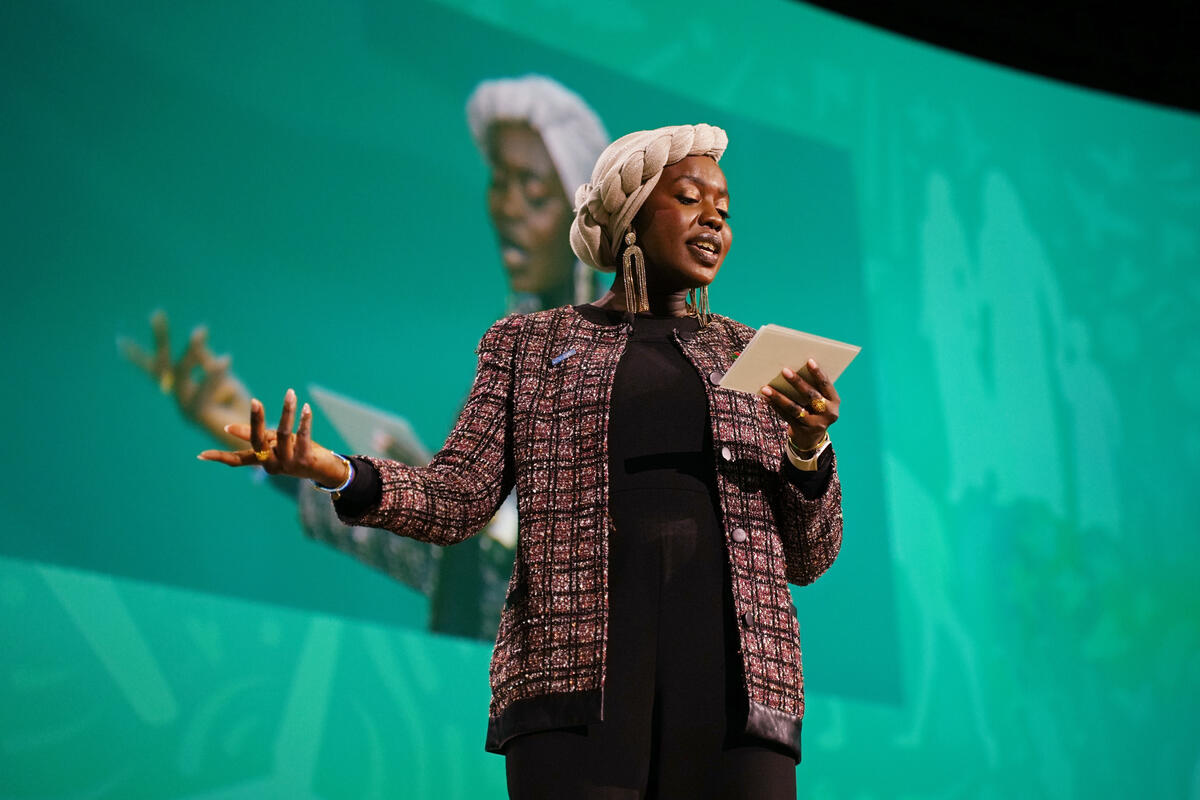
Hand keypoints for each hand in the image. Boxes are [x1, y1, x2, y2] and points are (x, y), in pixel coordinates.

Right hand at [120, 310, 251, 447]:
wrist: (251, 431)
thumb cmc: (236, 404)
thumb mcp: (221, 376)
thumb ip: (206, 360)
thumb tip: (197, 338)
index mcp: (181, 386)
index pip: (157, 368)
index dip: (138, 356)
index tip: (119, 341)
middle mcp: (179, 396)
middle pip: (163, 365)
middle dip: (160, 340)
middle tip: (156, 313)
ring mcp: (185, 406)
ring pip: (183, 372)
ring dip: (191, 351)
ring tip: (200, 329)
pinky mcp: (197, 413)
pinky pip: (204, 387)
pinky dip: (214, 374)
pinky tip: (226, 359)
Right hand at [198, 389, 348, 486]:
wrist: (325, 469)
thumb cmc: (296, 451)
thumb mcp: (274, 442)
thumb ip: (254, 435)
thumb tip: (227, 428)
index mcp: (262, 461)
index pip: (237, 460)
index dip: (220, 457)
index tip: (200, 455)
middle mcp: (272, 465)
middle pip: (259, 442)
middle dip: (257, 420)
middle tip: (255, 401)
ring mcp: (289, 464)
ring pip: (285, 434)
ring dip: (288, 412)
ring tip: (291, 394)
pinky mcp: (305, 461)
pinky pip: (303, 437)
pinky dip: (305, 421)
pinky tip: (306, 408)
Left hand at [760, 358, 839, 450]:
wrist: (811, 437)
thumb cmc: (814, 409)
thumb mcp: (820, 400)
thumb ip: (813, 387)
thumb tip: (793, 367)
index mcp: (834, 401)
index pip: (826, 385)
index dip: (818, 373)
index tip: (809, 361)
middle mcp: (828, 414)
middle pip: (811, 395)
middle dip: (797, 382)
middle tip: (784, 370)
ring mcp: (815, 424)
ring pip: (794, 408)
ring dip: (779, 397)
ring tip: (766, 388)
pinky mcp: (801, 431)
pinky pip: (786, 416)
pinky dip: (775, 406)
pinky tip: (766, 399)